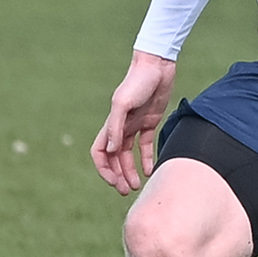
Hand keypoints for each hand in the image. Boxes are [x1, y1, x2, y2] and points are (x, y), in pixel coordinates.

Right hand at [91, 51, 179, 193]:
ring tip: (137, 186)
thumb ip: (115, 126)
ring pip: (128, 155)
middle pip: (114, 158)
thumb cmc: (138, 81)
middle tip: (126, 191)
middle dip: (118, 176)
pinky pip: (145, 146)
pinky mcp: (149, 122)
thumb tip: (109, 150)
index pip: (99, 152)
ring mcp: (135, 125)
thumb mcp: (124, 103)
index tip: (113, 181)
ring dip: (130, 171)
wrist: (158, 66)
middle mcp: (121, 127)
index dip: (103, 168)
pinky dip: (146, 159)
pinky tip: (150, 171)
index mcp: (111, 124)